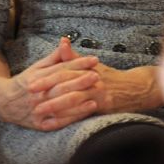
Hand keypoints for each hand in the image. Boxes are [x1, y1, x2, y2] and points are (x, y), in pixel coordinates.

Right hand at [0, 38, 99, 130]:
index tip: (94, 59)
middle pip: (61, 86)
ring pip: (61, 104)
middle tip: (97, 75)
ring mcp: (38, 109)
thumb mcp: (36, 67)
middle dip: (80, 81)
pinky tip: (87, 109)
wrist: (4, 102)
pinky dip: (73, 116)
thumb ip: (53, 58)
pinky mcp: (40, 124)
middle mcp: (37, 93)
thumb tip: (66, 41)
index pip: (60, 69)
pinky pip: (58, 121)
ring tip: (97, 94)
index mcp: (37, 77)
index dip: (78, 64)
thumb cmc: (24, 82)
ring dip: (80, 100)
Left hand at [32, 40, 160, 117]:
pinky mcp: (102, 108)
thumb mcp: (91, 64)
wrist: (134, 88)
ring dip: (55, 108)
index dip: (46, 79)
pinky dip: (68, 119)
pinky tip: (55, 123)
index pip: (63, 73)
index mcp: (86, 69)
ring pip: (74, 102)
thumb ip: (73, 57)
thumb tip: (62, 41)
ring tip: (39, 113)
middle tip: (30, 99)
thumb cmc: (109, 76)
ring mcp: (98, 96)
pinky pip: (82, 115)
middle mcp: (92, 81)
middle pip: (66, 88)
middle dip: (47, 94)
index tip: (30, 83)